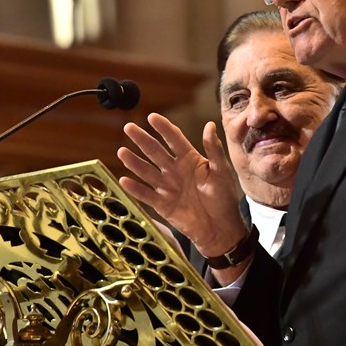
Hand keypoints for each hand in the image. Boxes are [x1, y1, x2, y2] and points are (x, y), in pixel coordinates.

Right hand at [117, 113, 248, 256]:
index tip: (152, 117)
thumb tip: (210, 125)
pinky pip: (146, 194)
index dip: (163, 128)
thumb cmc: (224, 198)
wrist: (220, 229)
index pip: (174, 139)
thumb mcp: (222, 172)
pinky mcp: (162, 204)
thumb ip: (214, 150)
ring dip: (134, 162)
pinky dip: (135, 188)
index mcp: (190, 159)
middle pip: (155, 151)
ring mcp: (167, 186)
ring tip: (122, 152)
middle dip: (142, 140)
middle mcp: (175, 170)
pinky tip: (123, 180)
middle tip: (129, 128)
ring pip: (147, 171)